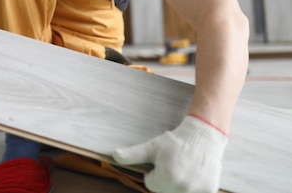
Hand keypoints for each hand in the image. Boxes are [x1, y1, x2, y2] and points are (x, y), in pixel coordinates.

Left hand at [112, 115, 227, 192]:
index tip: (162, 162)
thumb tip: (114, 156)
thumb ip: (132, 155)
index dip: (154, 172)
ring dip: (178, 184)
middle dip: (165, 179)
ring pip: (177, 192)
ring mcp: (198, 191)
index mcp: (167, 178)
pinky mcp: (209, 191)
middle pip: (164, 190)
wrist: (203, 136)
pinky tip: (193, 174)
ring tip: (182, 168)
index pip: (151, 184)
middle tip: (173, 164)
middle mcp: (183, 188)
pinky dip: (192, 187)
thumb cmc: (175, 142)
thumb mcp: (151, 147)